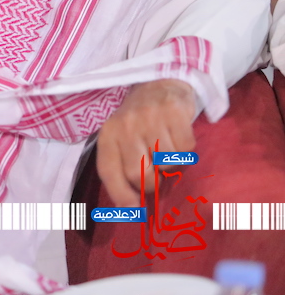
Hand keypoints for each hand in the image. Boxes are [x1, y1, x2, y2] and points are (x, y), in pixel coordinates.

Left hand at [96, 79, 195, 206]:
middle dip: (152, 183)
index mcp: (108, 135)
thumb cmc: (140, 122)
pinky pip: (185, 149)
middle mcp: (125, 126)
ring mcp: (149, 118)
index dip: (120, 195)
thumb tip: (133, 209)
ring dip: (171, 165)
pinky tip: (179, 138)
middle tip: (158, 174)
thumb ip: (123, 167)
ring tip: (167, 151)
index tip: (134, 210)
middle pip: (139, 174)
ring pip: (166, 163)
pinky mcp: (174, 112)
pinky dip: (186, 151)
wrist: (160, 85)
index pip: (108, 172)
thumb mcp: (122, 140)